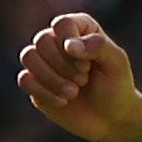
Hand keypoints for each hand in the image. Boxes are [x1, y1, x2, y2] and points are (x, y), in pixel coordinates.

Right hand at [17, 12, 141, 141]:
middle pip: (42, 40)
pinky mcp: (34, 83)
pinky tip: (62, 102)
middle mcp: (57, 41)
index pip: (62, 24)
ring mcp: (43, 62)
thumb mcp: (116, 62)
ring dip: (51, 78)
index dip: (71, 44)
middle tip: (83, 80)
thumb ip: (98, 46)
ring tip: (73, 92)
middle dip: (63, 65)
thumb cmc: (116, 86)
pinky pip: (24, 80)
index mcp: (79, 29)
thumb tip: (68, 45)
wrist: (110, 118)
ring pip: (28, 56)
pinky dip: (43, 92)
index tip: (88, 64)